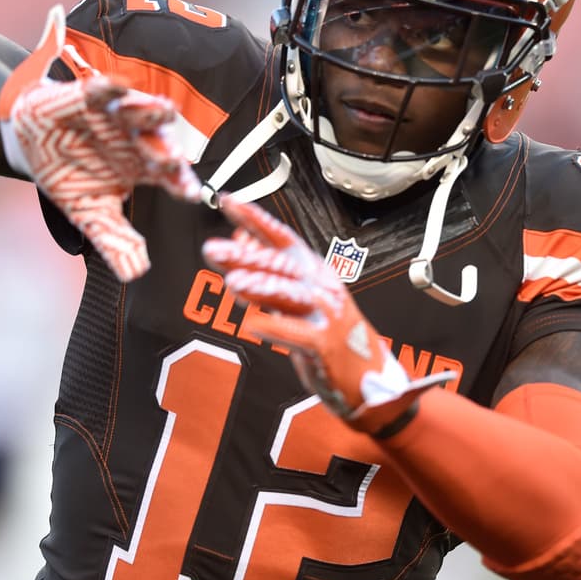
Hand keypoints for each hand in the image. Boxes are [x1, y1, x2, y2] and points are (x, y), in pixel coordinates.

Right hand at [0, 6, 200, 281]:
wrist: (32, 141)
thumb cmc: (71, 174)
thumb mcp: (91, 213)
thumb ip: (114, 242)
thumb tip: (135, 275)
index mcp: (145, 168)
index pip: (172, 178)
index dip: (182, 184)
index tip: (189, 193)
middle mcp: (137, 140)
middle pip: (159, 145)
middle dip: (166, 152)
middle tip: (174, 160)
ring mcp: (116, 118)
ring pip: (139, 113)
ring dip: (149, 112)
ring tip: (162, 111)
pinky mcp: (90, 97)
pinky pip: (101, 90)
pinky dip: (108, 87)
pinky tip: (116, 85)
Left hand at [202, 196, 451, 434]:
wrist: (367, 376)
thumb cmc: (330, 334)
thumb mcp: (299, 297)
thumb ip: (270, 273)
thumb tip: (240, 241)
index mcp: (313, 271)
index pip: (282, 239)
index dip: (256, 219)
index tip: (229, 203)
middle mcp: (320, 288)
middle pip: (279, 267)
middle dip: (245, 257)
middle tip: (213, 250)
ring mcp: (324, 315)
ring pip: (289, 296)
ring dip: (260, 288)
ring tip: (233, 284)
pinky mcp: (325, 345)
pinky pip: (297, 335)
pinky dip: (275, 329)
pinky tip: (253, 325)